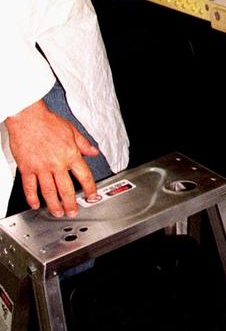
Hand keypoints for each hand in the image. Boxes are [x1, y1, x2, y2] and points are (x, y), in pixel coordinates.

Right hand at [5, 100, 98, 216]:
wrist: (28, 117)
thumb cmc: (48, 122)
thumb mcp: (72, 131)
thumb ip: (84, 144)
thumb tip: (93, 152)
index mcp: (70, 154)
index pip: (84, 176)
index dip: (90, 188)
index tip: (92, 196)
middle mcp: (57, 163)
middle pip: (66, 189)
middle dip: (70, 203)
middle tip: (73, 211)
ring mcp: (41, 167)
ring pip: (49, 192)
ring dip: (54, 205)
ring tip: (57, 213)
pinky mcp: (27, 168)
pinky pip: (30, 187)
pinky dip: (32, 198)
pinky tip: (35, 204)